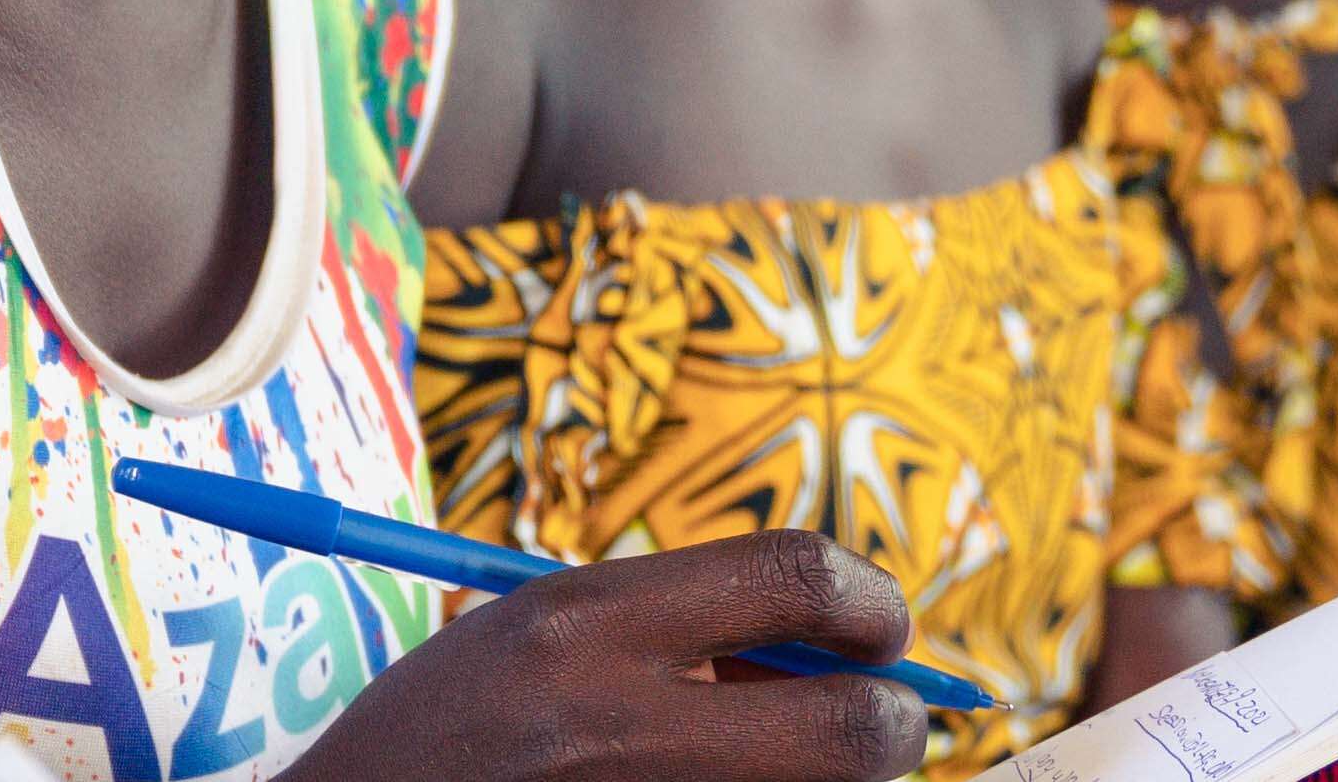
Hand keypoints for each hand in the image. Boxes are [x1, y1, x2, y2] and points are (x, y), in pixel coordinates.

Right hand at [300, 527, 928, 781]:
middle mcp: (615, 724)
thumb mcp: (538, 631)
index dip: (870, 599)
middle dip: (890, 721)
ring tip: (750, 758)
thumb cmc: (446, 735)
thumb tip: (843, 645)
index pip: (795, 576)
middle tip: (874, 717)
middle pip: (858, 730)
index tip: (879, 626)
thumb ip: (679, 623)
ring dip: (822, 779)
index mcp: (582, 626)